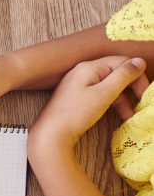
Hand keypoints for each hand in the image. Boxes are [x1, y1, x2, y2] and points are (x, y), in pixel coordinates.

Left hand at [30, 56, 147, 151]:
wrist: (51, 134)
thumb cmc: (76, 114)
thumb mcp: (104, 94)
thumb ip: (123, 76)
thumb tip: (139, 61)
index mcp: (89, 67)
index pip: (122, 62)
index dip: (137, 76)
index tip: (145, 94)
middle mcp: (82, 71)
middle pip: (116, 73)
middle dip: (131, 88)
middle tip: (141, 103)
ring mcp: (78, 84)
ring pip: (109, 86)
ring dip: (123, 99)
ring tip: (131, 115)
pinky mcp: (76, 96)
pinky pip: (99, 94)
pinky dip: (111, 103)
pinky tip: (120, 115)